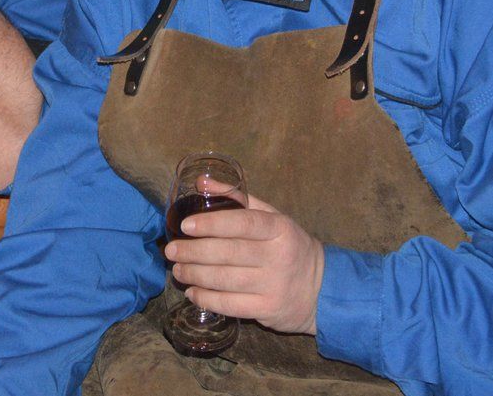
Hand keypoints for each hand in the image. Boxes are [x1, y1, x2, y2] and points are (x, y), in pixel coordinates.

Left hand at [165, 192, 324, 335]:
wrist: (321, 289)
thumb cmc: (288, 246)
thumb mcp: (272, 217)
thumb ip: (238, 199)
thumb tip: (201, 182)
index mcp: (279, 228)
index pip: (242, 223)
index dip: (211, 223)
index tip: (185, 225)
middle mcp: (278, 256)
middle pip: (228, 253)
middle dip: (193, 252)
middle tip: (171, 250)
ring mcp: (274, 285)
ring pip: (225, 280)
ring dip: (194, 275)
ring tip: (177, 269)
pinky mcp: (268, 309)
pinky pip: (230, 305)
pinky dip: (206, 299)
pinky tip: (192, 293)